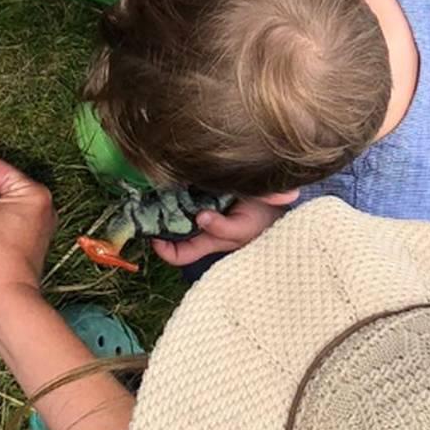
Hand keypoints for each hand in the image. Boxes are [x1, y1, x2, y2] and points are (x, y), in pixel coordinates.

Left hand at [151, 197, 288, 265]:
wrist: (281, 203)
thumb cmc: (263, 221)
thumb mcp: (244, 228)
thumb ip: (222, 227)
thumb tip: (200, 218)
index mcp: (209, 241)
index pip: (179, 254)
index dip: (163, 250)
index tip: (153, 236)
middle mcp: (202, 226)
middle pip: (172, 229)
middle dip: (158, 219)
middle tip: (148, 202)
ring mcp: (204, 208)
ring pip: (175, 208)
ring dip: (166, 199)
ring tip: (159, 187)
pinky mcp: (207, 190)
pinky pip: (187, 189)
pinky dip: (180, 184)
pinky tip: (179, 175)